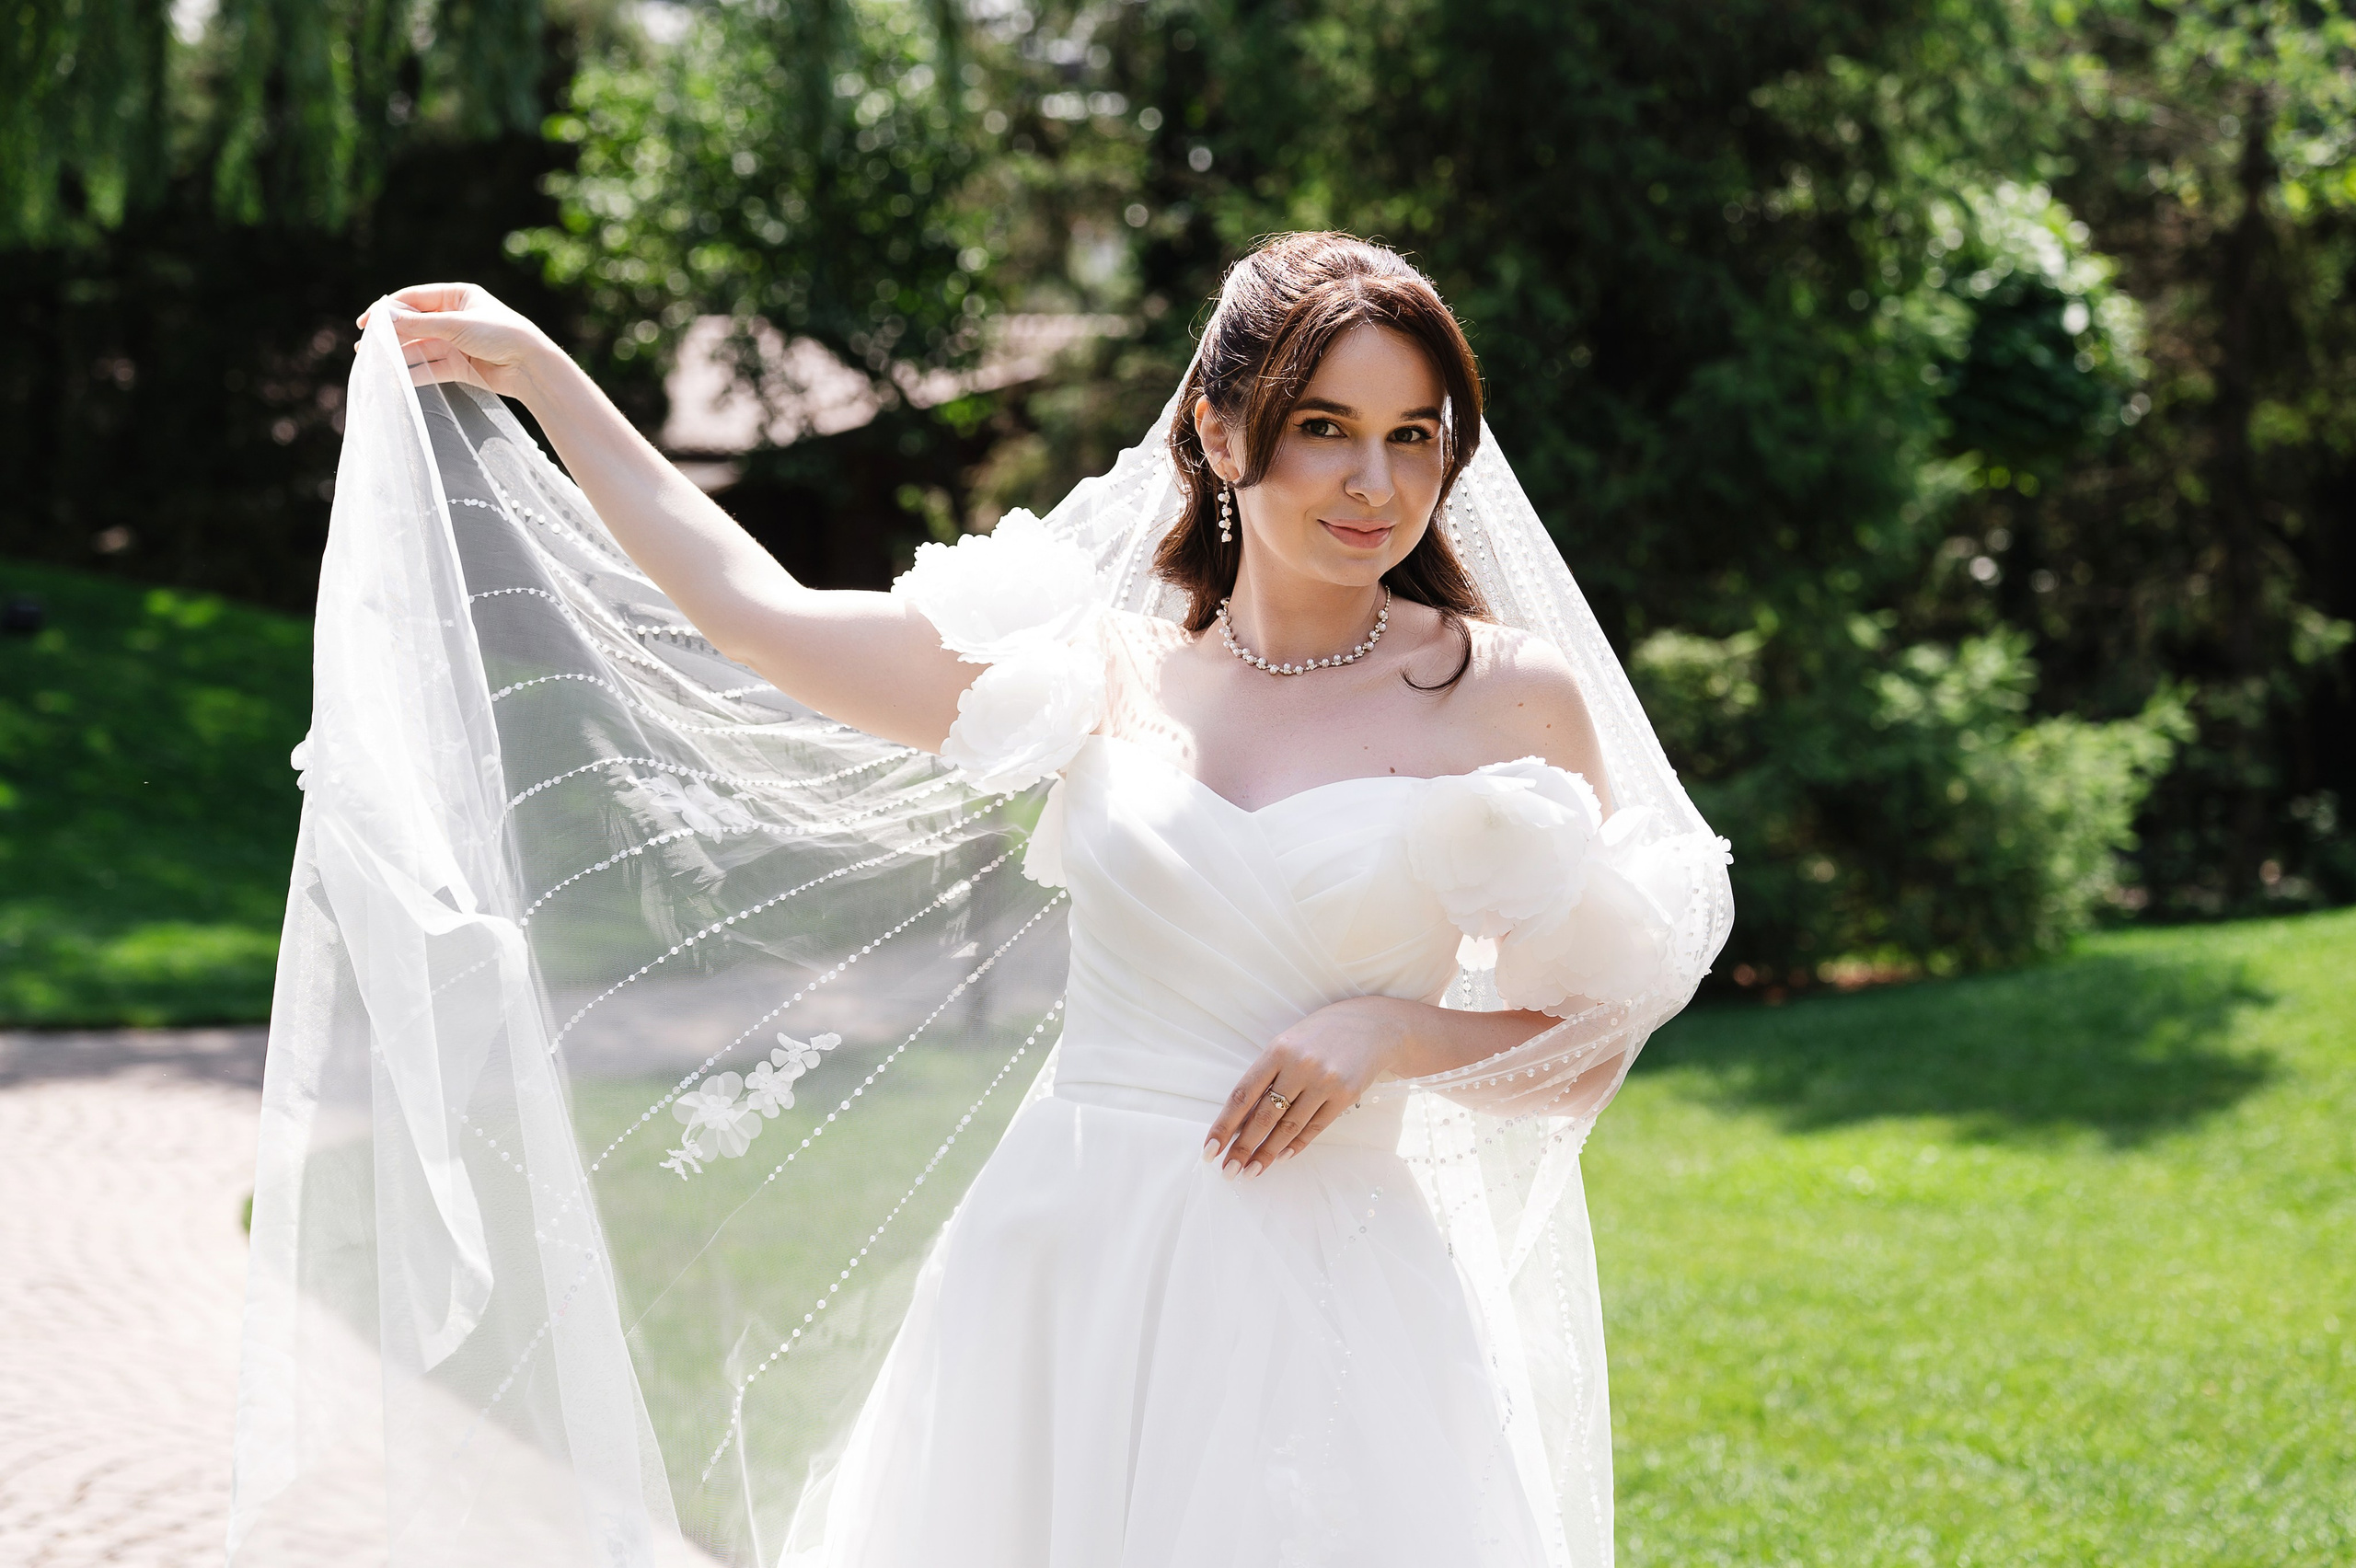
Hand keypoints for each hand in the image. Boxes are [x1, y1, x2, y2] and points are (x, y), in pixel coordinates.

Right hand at [356, 283, 559, 399]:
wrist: (532, 367)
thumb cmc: (501, 335)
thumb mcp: (456, 325)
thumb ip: (419, 325)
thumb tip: (383, 319)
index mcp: (457, 296)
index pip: (414, 298)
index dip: (388, 309)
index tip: (366, 322)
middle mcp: (455, 317)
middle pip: (414, 325)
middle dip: (390, 335)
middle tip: (365, 346)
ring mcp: (457, 343)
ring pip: (420, 347)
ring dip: (398, 355)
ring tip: (374, 363)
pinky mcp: (461, 366)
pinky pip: (431, 367)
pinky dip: (414, 372)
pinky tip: (395, 378)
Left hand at [1204, 995, 1411, 1176]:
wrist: (1373, 1026)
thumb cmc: (1321, 1034)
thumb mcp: (1288, 1043)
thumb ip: (1267, 1075)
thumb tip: (1241, 1119)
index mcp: (1278, 1050)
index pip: (1242, 1095)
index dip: (1224, 1125)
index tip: (1210, 1149)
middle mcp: (1300, 1066)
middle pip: (1264, 1116)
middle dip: (1242, 1148)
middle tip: (1228, 1170)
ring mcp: (1325, 1082)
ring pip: (1288, 1127)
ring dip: (1266, 1153)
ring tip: (1251, 1171)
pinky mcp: (1346, 1096)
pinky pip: (1314, 1128)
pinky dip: (1295, 1145)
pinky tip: (1280, 1157)